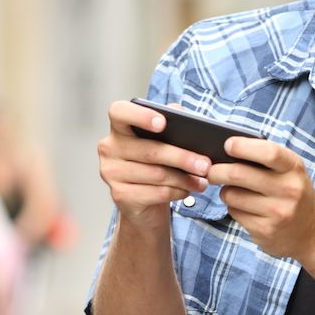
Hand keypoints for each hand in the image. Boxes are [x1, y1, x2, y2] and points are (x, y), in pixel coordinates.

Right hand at [97, 100, 212, 229]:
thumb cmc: (154, 165)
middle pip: (150, 150)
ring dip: (185, 179)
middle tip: (205, 164)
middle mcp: (109, 148)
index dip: (140, 116)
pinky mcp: (119, 196)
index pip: (119, 112)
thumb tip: (179, 112)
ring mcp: (111, 173)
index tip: (162, 123)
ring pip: (156, 174)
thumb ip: (169, 123)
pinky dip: (176, 192)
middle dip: (182, 157)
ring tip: (202, 180)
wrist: (143, 203)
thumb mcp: (162, 142)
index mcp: (119, 128)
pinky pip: (155, 193)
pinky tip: (187, 190)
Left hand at [206, 137, 314, 258]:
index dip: (243, 146)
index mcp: (294, 168)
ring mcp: (277, 212)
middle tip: (211, 171)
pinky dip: (234, 208)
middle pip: (239, 174)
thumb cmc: (295, 194)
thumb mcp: (291, 172)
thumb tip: (228, 149)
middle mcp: (288, 190)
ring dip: (225, 192)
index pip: (268, 152)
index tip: (227, 145)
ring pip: (231, 195)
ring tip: (233, 191)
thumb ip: (266, 160)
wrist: (314, 233)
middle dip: (217, 171)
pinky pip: (235, 213)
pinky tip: (245, 208)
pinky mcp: (265, 231)